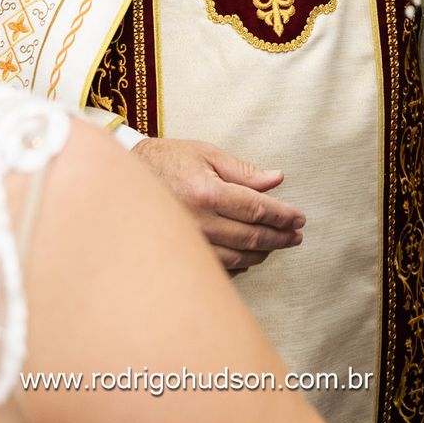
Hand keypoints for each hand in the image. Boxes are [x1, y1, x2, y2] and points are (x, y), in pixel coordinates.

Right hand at [130, 137, 305, 273]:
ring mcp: (190, 243)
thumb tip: (277, 180)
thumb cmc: (166, 161)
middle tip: (296, 235)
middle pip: (251, 237)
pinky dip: (240, 264)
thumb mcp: (206, 154)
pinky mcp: (182, 256)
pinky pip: (219, 268)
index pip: (256, 209)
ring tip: (277, 244)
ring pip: (238, 257)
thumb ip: (243, 171)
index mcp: (207, 193)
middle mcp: (199, 222)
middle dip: (279, 237)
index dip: (282, 216)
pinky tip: (249, 256)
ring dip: (263, 252)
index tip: (299, 219)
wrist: (123, 181)